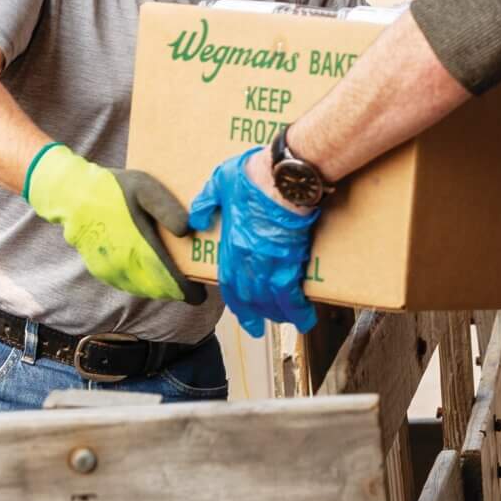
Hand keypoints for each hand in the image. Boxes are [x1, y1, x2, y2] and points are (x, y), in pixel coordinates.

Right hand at [24, 144, 205, 304]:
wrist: (72, 196)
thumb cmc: (113, 189)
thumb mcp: (146, 188)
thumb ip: (168, 209)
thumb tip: (187, 231)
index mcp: (139, 248)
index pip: (170, 282)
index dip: (189, 292)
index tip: (201, 294)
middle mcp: (125, 266)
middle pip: (159, 290)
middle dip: (177, 291)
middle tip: (192, 284)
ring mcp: (111, 271)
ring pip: (144, 290)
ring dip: (161, 288)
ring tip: (174, 278)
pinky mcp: (102, 271)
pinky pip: (130, 285)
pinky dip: (144, 284)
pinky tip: (151, 272)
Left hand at [187, 147, 320, 336]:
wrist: (283, 175)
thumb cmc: (253, 175)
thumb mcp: (219, 181)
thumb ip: (205, 201)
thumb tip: (195, 219)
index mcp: (231, 244)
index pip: (229, 284)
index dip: (237, 304)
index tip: (244, 317)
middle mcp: (248, 260)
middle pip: (251, 297)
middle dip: (258, 314)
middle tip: (263, 325)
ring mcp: (269, 262)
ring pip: (271, 300)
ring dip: (279, 314)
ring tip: (288, 321)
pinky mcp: (290, 259)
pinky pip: (292, 293)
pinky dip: (298, 309)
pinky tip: (305, 317)